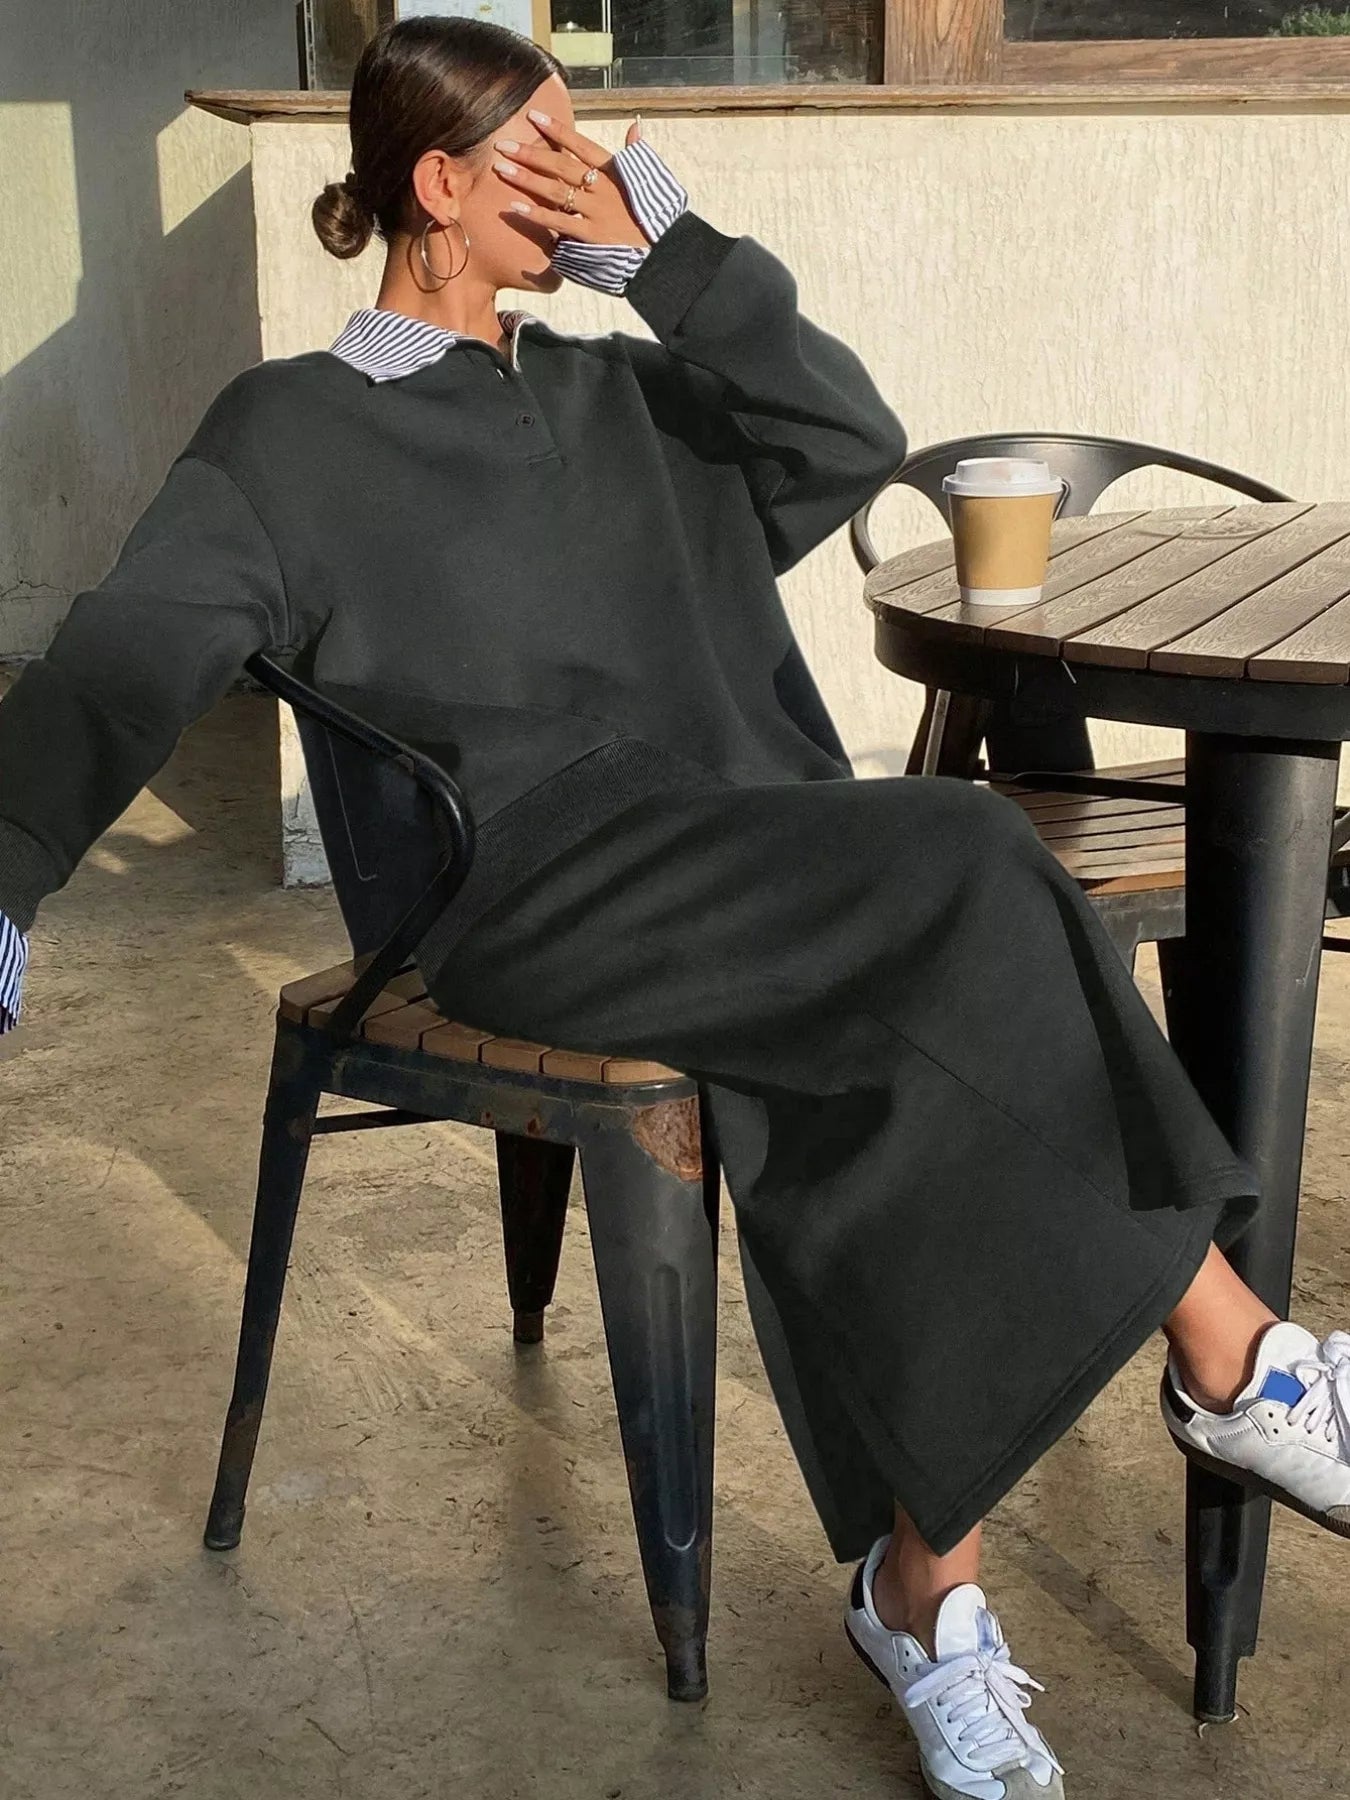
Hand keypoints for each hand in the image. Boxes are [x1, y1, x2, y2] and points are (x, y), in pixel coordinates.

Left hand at [492, 113, 647, 250]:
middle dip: (530, 153)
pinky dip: (536, 214)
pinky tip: (515, 206)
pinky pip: (558, 222)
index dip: (556, 129)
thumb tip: (635, 126)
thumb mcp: (650, 179)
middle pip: (560, 165)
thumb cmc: (656, 215)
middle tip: (503, 144)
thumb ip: (635, 154)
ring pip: (554, 190)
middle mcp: (602, 188)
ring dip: (526, 179)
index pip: (581, 145)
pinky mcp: (591, 236)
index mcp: (614, 171)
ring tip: (501, 169)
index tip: (534, 117)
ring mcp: (596, 212)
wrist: (666, 250)